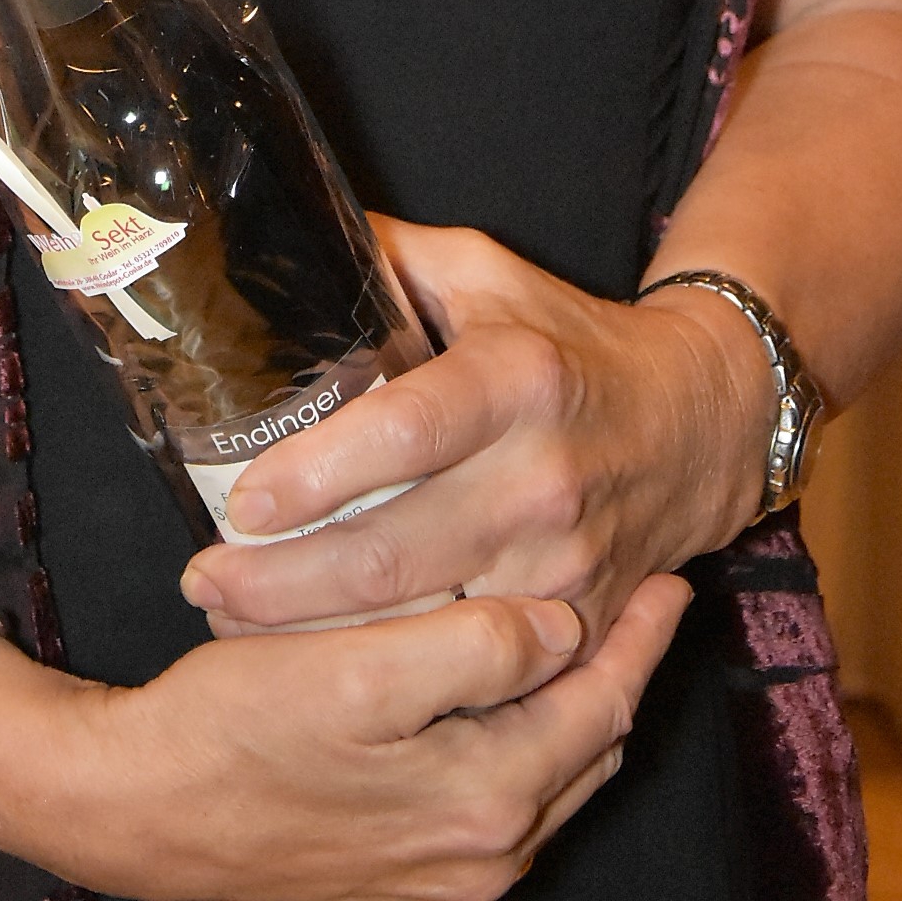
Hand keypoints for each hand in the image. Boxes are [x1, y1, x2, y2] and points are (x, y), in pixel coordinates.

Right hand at [13, 575, 688, 900]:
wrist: (142, 813)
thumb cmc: (235, 729)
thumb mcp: (355, 671)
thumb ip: (472, 651)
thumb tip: (557, 627)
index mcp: (486, 798)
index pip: (600, 706)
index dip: (640, 637)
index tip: (671, 579)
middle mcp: (483, 854)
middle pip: (585, 749)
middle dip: (620, 671)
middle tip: (646, 598)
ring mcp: (445, 876)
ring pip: (547, 777)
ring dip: (572, 706)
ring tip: (584, 637)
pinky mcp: (404, 875)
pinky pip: (496, 801)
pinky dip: (522, 744)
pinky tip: (496, 699)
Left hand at [178, 221, 774, 650]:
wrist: (698, 420)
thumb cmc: (565, 340)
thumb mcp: (485, 273)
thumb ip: (384, 256)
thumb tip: (274, 226)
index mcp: (515, 379)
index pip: (405, 432)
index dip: (318, 473)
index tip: (243, 503)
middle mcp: (542, 476)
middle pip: (395, 553)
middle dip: (284, 583)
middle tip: (204, 581)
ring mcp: (566, 563)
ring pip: (424, 627)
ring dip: (320, 638)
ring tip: (231, 622)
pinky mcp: (580, 621)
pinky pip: (473, 666)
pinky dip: (396, 674)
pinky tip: (325, 662)